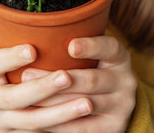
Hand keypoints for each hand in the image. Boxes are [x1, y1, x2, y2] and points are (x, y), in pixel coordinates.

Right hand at [0, 35, 92, 131]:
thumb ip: (5, 34)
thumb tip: (23, 4)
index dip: (12, 57)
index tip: (32, 49)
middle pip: (15, 98)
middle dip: (42, 88)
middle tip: (67, 76)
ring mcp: (1, 123)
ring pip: (33, 122)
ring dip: (61, 114)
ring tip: (88, 103)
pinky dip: (62, 130)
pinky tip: (83, 122)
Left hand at [22, 35, 136, 132]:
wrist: (113, 103)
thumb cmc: (92, 67)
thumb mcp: (94, 54)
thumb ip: (75, 45)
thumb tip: (37, 30)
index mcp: (120, 57)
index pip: (109, 47)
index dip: (91, 46)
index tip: (70, 46)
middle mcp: (126, 80)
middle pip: (92, 79)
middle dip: (58, 78)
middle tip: (27, 74)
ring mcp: (121, 106)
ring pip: (83, 104)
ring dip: (53, 101)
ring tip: (28, 96)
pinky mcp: (113, 128)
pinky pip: (82, 128)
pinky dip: (59, 123)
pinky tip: (39, 116)